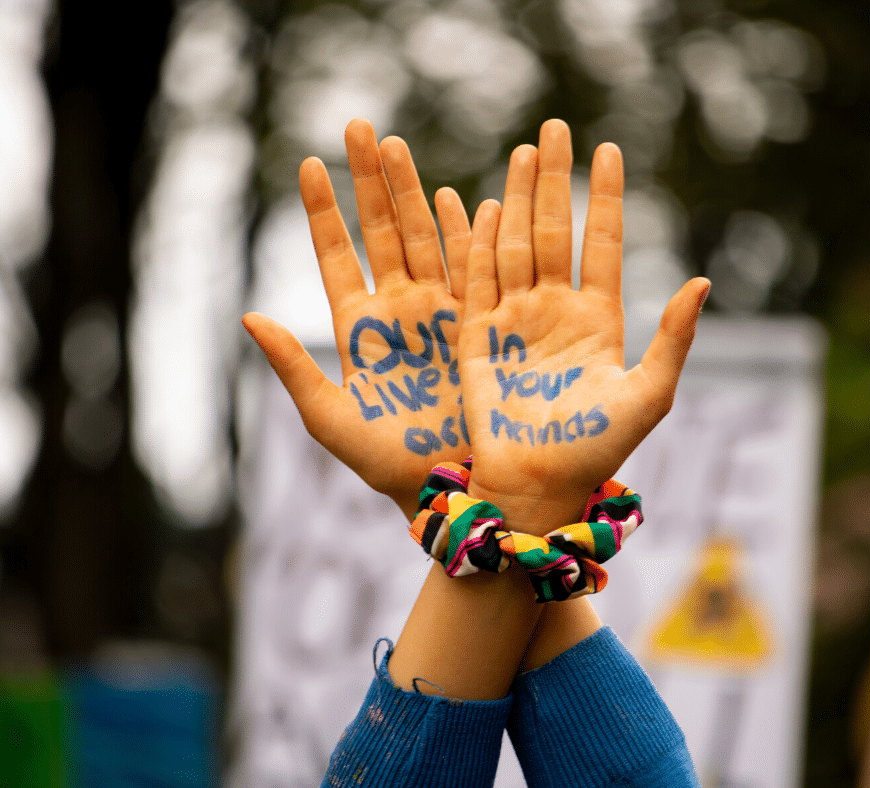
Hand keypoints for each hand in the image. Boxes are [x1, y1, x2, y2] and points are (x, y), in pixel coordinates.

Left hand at [243, 119, 473, 514]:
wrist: (447, 482)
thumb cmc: (385, 462)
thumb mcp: (329, 419)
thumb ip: (293, 367)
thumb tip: (249, 316)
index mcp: (359, 329)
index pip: (337, 256)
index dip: (325, 212)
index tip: (310, 164)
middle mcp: (398, 311)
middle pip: (382, 233)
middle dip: (371, 181)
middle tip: (360, 126)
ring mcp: (439, 313)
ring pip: (424, 239)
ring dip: (413, 193)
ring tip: (399, 146)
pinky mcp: (477, 324)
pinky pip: (471, 269)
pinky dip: (465, 233)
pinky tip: (456, 196)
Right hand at [459, 120, 709, 533]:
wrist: (538, 486)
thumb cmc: (597, 450)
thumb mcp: (648, 395)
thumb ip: (674, 340)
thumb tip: (704, 282)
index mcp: (598, 319)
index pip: (601, 243)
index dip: (605, 197)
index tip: (610, 151)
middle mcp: (555, 311)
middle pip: (554, 231)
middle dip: (555, 180)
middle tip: (555, 128)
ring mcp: (514, 321)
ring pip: (515, 245)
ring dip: (519, 198)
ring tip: (524, 152)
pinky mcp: (478, 338)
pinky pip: (477, 281)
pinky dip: (480, 244)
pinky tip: (486, 206)